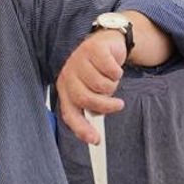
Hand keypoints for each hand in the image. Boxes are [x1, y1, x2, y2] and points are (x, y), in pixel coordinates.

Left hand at [56, 29, 126, 143]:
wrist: (106, 43)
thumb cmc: (97, 71)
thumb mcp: (92, 91)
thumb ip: (91, 110)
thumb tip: (95, 137)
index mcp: (65, 89)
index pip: (69, 113)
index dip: (81, 128)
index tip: (96, 140)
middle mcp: (69, 75)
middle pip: (85, 98)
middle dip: (105, 105)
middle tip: (118, 105)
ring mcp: (79, 61)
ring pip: (101, 85)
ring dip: (112, 85)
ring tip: (111, 79)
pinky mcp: (94, 49)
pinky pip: (111, 70)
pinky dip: (117, 72)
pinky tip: (114, 67)